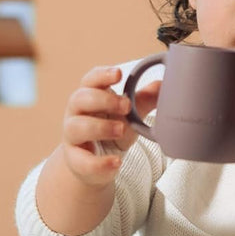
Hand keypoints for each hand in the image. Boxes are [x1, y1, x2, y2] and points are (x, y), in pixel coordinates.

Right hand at [60, 66, 159, 186]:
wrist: (98, 162)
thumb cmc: (111, 130)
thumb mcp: (129, 114)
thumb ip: (144, 99)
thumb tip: (162, 85)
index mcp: (89, 95)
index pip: (91, 79)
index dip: (103, 75)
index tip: (119, 74)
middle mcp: (76, 113)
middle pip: (80, 98)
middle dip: (104, 100)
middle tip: (126, 105)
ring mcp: (72, 136)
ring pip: (77, 127)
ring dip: (100, 127)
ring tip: (121, 130)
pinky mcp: (74, 159)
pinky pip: (82, 160)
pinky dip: (100, 162)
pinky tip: (116, 162)